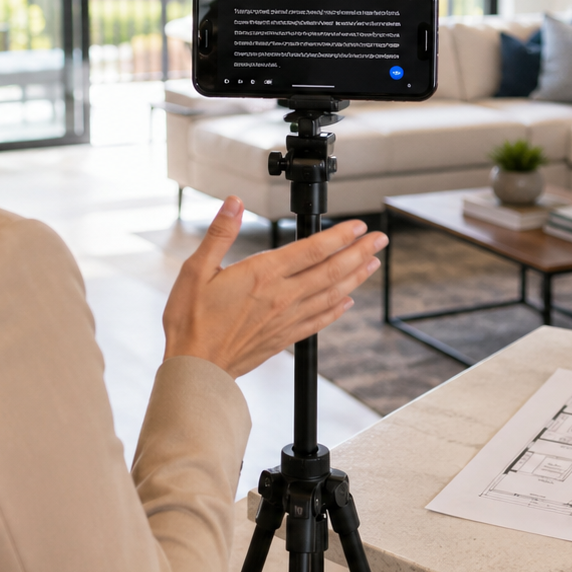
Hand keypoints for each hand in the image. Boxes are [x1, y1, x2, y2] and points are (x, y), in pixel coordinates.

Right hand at [163, 196, 386, 377]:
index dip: (340, 236)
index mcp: (262, 275)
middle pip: (331, 270)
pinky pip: (319, 320)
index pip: (312, 250)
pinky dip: (337, 309)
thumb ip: (220, 233)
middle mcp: (282, 296)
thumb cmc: (190, 320)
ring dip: (355, 277)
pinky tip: (347, 302)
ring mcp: (286, 319)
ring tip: (372, 263)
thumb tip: (234, 203)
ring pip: (331, 294)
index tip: (359, 225)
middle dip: (359, 252)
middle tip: (380, 239)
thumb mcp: (195, 269)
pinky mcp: (284, 338)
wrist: (195, 368)